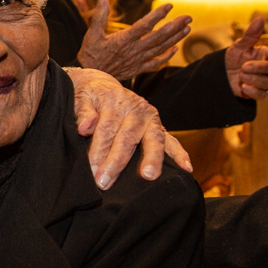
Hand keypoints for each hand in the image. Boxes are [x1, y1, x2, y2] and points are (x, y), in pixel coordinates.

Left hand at [68, 67, 191, 188]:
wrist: (102, 85)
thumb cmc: (89, 97)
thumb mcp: (80, 98)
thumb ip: (83, 112)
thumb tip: (84, 128)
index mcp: (115, 101)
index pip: (106, 130)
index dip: (98, 151)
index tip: (91, 170)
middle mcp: (136, 108)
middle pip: (127, 138)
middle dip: (116, 162)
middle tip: (105, 182)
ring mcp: (150, 118)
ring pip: (152, 139)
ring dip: (151, 159)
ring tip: (148, 176)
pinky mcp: (159, 127)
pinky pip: (171, 141)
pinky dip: (180, 154)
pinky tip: (186, 168)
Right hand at [76, 0, 191, 80]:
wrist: (90, 75)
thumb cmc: (90, 53)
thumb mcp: (92, 33)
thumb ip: (100, 15)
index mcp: (123, 40)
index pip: (144, 25)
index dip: (158, 15)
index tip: (169, 6)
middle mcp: (133, 50)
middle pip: (159, 37)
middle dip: (175, 26)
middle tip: (188, 17)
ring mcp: (137, 60)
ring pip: (160, 49)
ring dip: (175, 38)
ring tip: (187, 28)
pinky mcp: (137, 68)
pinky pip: (155, 63)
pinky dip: (167, 56)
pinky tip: (175, 49)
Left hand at [225, 17, 267, 98]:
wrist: (221, 74)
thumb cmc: (233, 58)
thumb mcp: (239, 46)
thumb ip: (250, 35)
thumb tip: (260, 19)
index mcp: (265, 54)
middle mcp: (267, 67)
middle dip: (258, 68)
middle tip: (243, 67)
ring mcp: (263, 80)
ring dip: (255, 80)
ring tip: (241, 76)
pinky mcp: (257, 92)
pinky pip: (263, 94)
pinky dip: (253, 91)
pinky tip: (243, 87)